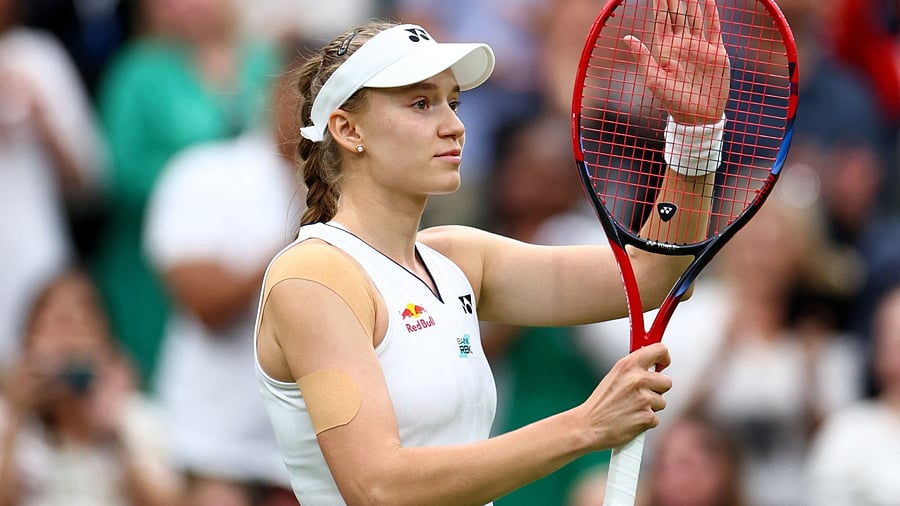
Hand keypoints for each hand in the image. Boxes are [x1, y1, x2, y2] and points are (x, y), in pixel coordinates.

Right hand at [579, 342, 671, 448]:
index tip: (661, 365)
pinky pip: (656, 418)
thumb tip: (653, 366)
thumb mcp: (614, 376)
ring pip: (662, 402)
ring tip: (631, 408)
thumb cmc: (600, 402)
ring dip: (650, 407)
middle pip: (667, 381)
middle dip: (657, 389)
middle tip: (640, 395)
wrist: (588, 426)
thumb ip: (633, 369)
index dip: (664, 358)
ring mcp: (644, 399)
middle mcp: (638, 379)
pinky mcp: (647, 417)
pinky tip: (631, 419)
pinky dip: (645, 421)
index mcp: (628, 364)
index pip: (660, 350)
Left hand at [625, 0, 730, 123]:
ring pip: (695, 17)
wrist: (698, 116)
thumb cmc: (673, 101)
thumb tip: (627, 37)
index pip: (661, 20)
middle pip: (678, 14)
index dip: (659, 3)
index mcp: (665, 50)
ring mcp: (699, 46)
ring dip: (692, 1)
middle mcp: (682, 44)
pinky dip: (712, 12)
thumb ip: (643, 57)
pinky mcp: (716, 52)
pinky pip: (714, 28)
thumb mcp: (654, 79)